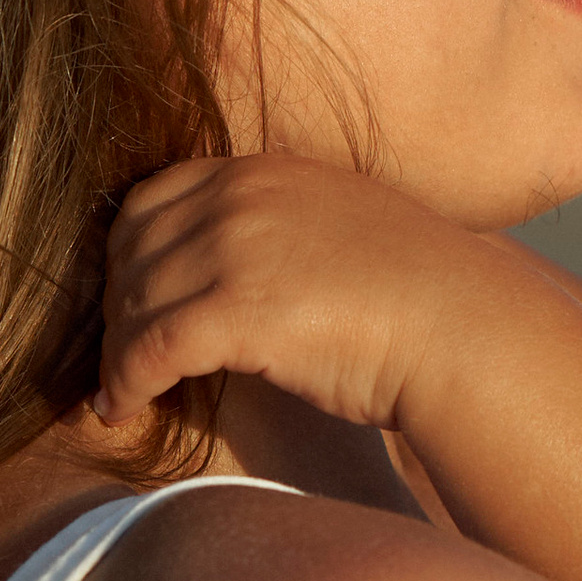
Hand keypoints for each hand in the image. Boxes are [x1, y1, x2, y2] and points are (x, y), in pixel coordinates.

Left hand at [97, 154, 489, 432]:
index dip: (127, 255)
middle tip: (118, 355)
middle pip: (129, 249)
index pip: (151, 200)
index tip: (131, 302)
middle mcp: (240, 198)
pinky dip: (124, 383)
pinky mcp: (238, 311)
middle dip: (113, 306)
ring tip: (116, 392)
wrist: (468, 329)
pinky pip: (148, 349)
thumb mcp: (339, 228)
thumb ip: (279, 228)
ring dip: (114, 353)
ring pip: (132, 301)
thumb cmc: (420, 295)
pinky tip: (122, 410)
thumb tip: (236, 269)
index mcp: (262, 170)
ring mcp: (237, 250)